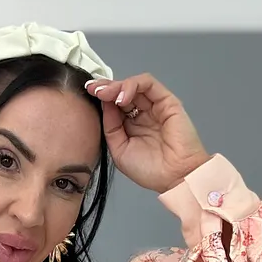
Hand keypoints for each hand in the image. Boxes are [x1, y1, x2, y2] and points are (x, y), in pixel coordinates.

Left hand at [86, 73, 209, 193]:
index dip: (101, 98)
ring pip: (134, 85)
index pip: (114, 105)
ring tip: (105, 93)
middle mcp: (143, 114)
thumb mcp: (119, 149)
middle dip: (105, 88)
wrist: (174, 177)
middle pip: (122, 92)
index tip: (87, 94)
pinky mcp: (167, 101)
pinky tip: (122, 98)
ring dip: (116, 86)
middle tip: (92, 89)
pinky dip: (132, 86)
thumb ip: (111, 127)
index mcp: (131, 126)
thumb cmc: (150, 170)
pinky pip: (148, 84)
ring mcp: (155, 106)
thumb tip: (104, 104)